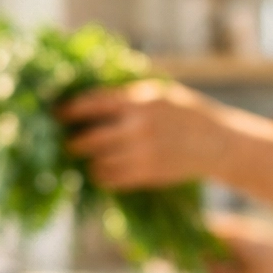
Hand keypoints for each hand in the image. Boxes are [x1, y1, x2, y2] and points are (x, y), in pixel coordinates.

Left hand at [58, 81, 226, 190]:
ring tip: (84, 159)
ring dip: (88, 161)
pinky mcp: (148, 174)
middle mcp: (138, 127)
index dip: (70, 110)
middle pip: (90, 138)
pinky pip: (112, 179)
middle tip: (66, 143)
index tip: (56, 114)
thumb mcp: (160, 93)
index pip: (93, 104)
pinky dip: (102, 176)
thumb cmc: (186, 113)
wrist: (217, 143)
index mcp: (139, 101)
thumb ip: (129, 94)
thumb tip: (91, 92)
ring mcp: (143, 154)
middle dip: (73, 142)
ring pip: (98, 162)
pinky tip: (100, 172)